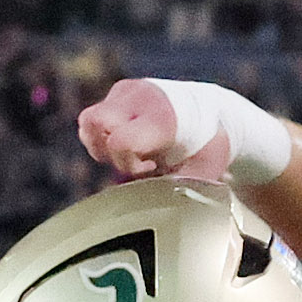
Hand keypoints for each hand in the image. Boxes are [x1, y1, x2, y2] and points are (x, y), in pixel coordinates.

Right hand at [79, 78, 232, 181]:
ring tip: (130, 150)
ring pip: (89, 122)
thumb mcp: (203, 168)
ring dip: (102, 144)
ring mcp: (127, 90)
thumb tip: (170, 211)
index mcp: (161, 119)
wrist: (212, 108)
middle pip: (94, 122)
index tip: (150, 167)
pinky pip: (93, 119)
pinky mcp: (120, 90)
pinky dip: (102, 135)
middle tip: (134, 158)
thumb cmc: (206, 144)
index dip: (127, 164)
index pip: (119, 141)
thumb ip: (181, 187)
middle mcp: (140, 98)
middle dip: (108, 150)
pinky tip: (126, 142)